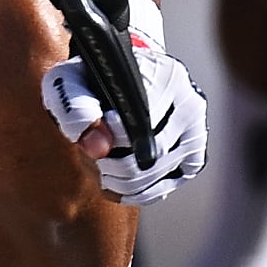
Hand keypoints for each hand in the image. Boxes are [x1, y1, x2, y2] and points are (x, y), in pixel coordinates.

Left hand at [41, 0, 207, 205]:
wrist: (116, 80)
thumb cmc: (91, 79)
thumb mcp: (70, 81)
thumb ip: (74, 108)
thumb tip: (98, 148)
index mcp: (165, 74)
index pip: (143, 120)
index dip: (115, 137)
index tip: (95, 136)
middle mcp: (190, 102)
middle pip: (153, 154)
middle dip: (114, 165)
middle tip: (91, 160)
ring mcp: (196, 132)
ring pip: (159, 175)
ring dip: (122, 181)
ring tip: (100, 168)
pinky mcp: (194, 157)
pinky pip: (167, 187)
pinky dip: (138, 192)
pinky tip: (117, 181)